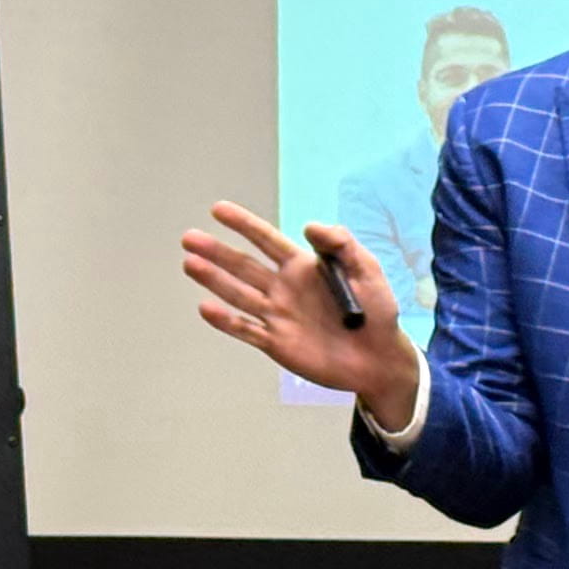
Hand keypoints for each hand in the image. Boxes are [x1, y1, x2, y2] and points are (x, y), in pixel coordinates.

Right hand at [180, 203, 418, 422]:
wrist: (379, 358)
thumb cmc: (378, 311)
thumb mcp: (367, 269)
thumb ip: (341, 244)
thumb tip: (309, 226)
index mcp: (303, 267)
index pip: (267, 240)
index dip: (243, 225)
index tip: (218, 210)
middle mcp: (284, 289)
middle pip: (244, 266)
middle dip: (216, 251)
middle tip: (189, 237)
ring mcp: (278, 316)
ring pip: (239, 295)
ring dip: (214, 280)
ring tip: (190, 263)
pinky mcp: (276, 344)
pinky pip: (246, 330)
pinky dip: (226, 321)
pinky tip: (206, 308)